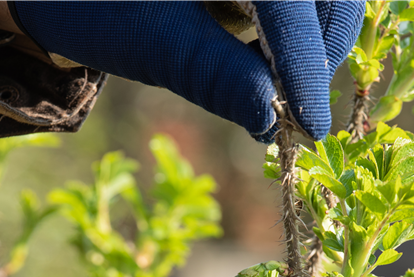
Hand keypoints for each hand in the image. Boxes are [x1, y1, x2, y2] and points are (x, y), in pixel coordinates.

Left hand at [10, 0, 365, 140]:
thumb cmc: (93, 3)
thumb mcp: (150, 41)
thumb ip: (215, 76)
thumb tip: (272, 121)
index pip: (286, 1)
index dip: (305, 62)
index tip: (311, 126)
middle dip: (320, 48)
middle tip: (299, 108)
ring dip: (317, 39)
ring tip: (285, 86)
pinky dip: (300, 28)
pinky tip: (274, 59)